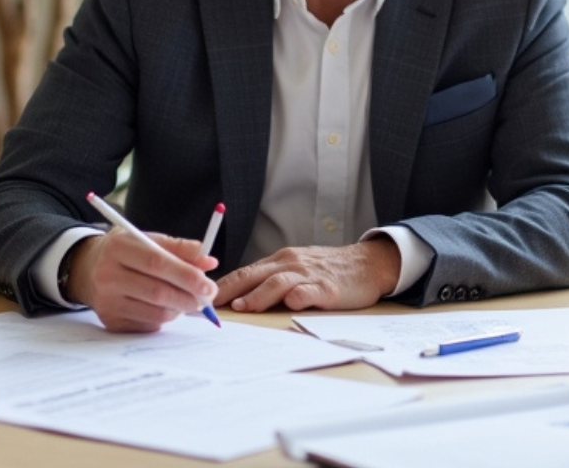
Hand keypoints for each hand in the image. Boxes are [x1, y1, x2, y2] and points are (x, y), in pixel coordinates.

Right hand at [72, 229, 217, 332]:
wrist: (88, 268)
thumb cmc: (126, 252)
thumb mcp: (147, 240)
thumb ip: (179, 248)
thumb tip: (209, 261)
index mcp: (119, 247)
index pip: (157, 262)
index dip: (186, 274)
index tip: (208, 283)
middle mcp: (108, 274)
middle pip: (157, 291)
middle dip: (189, 296)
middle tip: (207, 297)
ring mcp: (107, 300)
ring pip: (155, 312)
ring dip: (179, 308)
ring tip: (188, 300)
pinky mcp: (110, 320)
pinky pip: (148, 324)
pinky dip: (164, 317)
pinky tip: (166, 306)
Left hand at [214, 237, 400, 312]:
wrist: (366, 263)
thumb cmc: (326, 270)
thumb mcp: (295, 269)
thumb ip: (270, 280)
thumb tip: (238, 298)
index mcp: (279, 261)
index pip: (244, 272)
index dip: (222, 286)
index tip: (201, 299)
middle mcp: (290, 264)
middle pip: (254, 275)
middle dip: (230, 290)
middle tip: (211, 304)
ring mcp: (309, 275)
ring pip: (278, 282)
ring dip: (259, 295)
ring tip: (245, 307)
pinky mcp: (329, 287)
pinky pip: (311, 291)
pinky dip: (300, 296)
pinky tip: (291, 304)